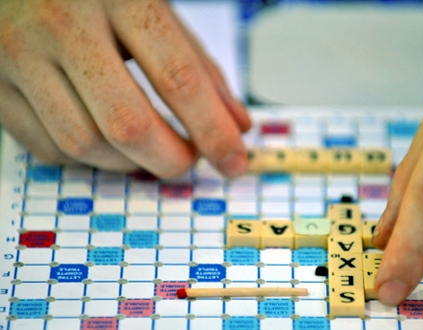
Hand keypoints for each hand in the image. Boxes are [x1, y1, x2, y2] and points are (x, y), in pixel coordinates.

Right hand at [0, 0, 250, 177]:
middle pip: (127, 123)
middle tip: (188, 160)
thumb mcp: (159, 13)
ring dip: (129, 163)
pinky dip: (86, 160)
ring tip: (150, 151)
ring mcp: (20, 54)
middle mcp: (65, 24)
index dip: (213, 131)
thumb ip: (201, 69)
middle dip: (170, 159)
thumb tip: (236, 127)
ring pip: (83, 143)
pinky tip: (104, 142)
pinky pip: (46, 147)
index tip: (234, 160)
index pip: (178, 79)